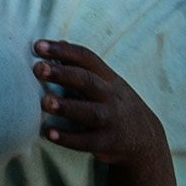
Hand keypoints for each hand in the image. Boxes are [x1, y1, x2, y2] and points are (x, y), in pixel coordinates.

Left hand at [35, 39, 170, 169]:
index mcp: (108, 79)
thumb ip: (82, 66)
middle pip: (88, 82)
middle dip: (63, 74)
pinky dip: (68, 138)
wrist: (147, 141)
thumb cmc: (115, 105)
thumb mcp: (106, 83)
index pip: (87, 59)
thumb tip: (58, 42)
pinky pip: (87, 141)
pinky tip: (49, 133)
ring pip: (90, 112)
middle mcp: (111, 97)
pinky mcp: (107, 143)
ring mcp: (111, 120)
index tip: (38, 45)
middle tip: (38, 68)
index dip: (63, 51)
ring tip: (45, 102)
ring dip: (66, 106)